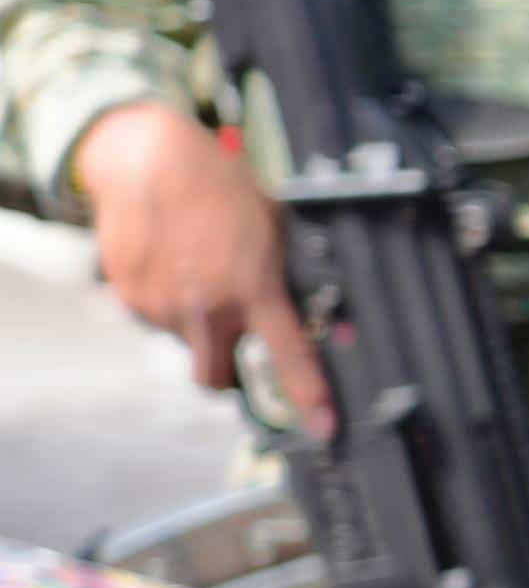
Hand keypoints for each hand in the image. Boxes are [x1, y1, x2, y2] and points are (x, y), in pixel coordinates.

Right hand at [73, 101, 329, 432]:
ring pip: (185, 343)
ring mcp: (160, 306)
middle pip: (215, 378)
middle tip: (235, 343)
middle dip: (228, 374)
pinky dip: (169, 304)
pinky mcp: (128, 297)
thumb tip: (340, 328)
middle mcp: (205, 305)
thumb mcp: (279, 226)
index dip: (309, 395)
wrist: (147, 160)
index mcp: (253, 286)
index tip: (324, 427)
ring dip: (196, 326)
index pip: (288, 355)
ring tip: (201, 273)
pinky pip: (155, 320)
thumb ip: (301, 280)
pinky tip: (175, 265)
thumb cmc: (222, 188)